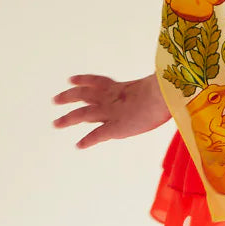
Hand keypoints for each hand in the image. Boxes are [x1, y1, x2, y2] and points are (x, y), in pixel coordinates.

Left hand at [52, 72, 172, 147]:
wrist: (164, 96)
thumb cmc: (168, 90)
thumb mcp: (157, 87)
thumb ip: (154, 89)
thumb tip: (169, 88)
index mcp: (120, 87)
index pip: (97, 81)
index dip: (83, 80)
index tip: (71, 80)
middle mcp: (111, 98)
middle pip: (83, 96)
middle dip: (68, 97)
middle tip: (55, 100)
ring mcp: (111, 112)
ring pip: (83, 114)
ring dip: (68, 119)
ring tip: (56, 123)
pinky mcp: (115, 127)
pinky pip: (96, 135)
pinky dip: (87, 140)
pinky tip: (79, 145)